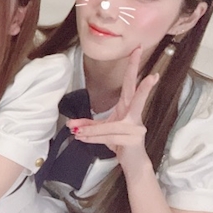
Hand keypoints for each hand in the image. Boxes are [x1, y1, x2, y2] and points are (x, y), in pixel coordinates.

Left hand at [67, 47, 158, 166]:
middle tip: (141, 58)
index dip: (133, 67)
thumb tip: (71, 124)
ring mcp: (136, 126)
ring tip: (77, 132)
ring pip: (109, 125)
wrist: (133, 163)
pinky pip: (109, 136)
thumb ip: (88, 125)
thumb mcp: (101, 130)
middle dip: (137, 74)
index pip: (130, 84)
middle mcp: (134, 114)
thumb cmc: (120, 143)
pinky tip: (83, 138)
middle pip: (135, 92)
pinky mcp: (133, 139)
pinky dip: (94, 137)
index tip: (136, 50)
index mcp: (127, 107)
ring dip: (91, 130)